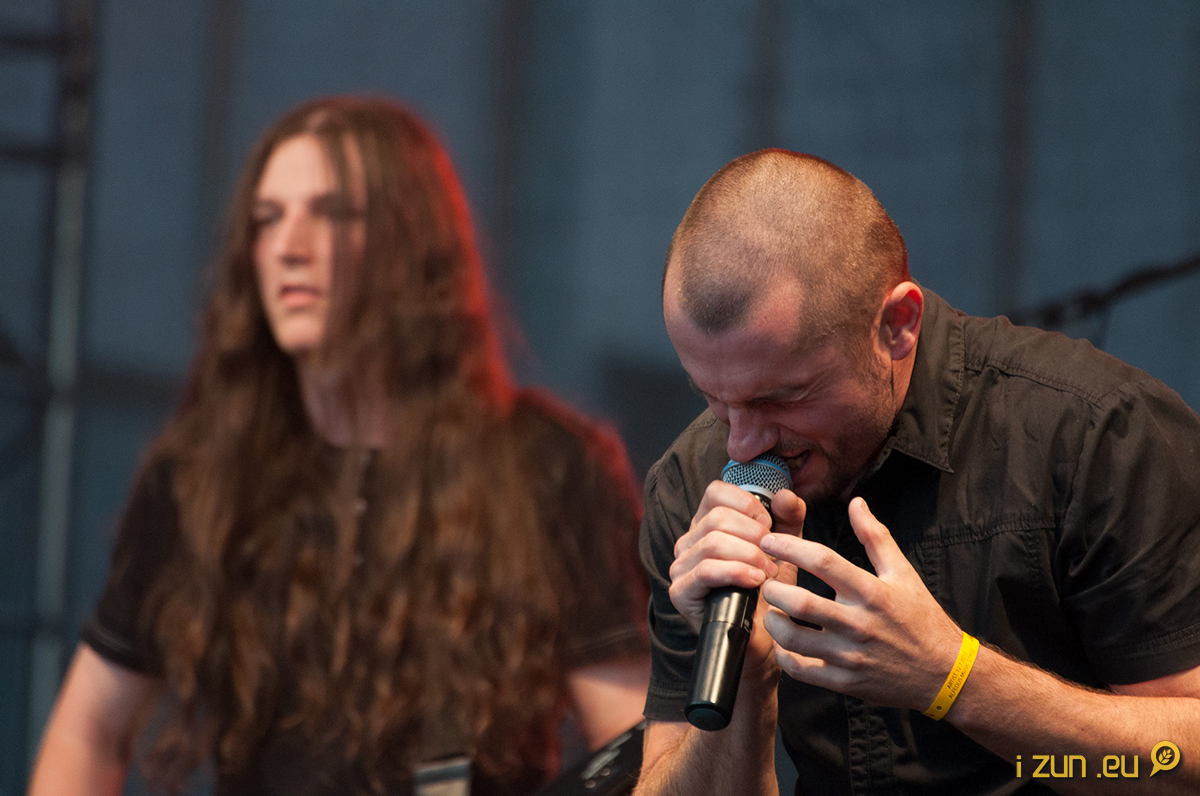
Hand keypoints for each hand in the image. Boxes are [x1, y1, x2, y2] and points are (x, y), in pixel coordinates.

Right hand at [668, 481, 805, 667]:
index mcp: (708, 524)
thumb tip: (787, 494)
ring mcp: (680, 567)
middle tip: (773, 555)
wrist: (765, 640)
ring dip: (748, 555)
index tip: (769, 524)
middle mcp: (689, 542)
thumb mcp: (785, 549)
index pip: (716, 492)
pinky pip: (705, 571)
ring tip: (768, 572)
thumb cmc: (770, 593)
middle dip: (753, 534)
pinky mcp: (680, 592)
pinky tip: (755, 581)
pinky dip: (736, 572)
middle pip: (717, 517)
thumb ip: (788, 519)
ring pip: (712, 542)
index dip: (746, 503)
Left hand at [759, 496, 962, 711]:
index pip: (823, 561)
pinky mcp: (845, 681)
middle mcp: (859, 623)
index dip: (790, 547)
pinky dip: (783, 655)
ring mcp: (850, 655)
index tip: (769, 541)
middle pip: (801, 602)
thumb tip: (856, 503)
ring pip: (794, 639)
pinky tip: (784, 643)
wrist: (945, 673)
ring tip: (771, 610)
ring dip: (773, 622)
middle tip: (766, 580)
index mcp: (871, 592)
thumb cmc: (922, 619)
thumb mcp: (904, 573)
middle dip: (773, 588)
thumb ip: (876, 537)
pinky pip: (801, 670)